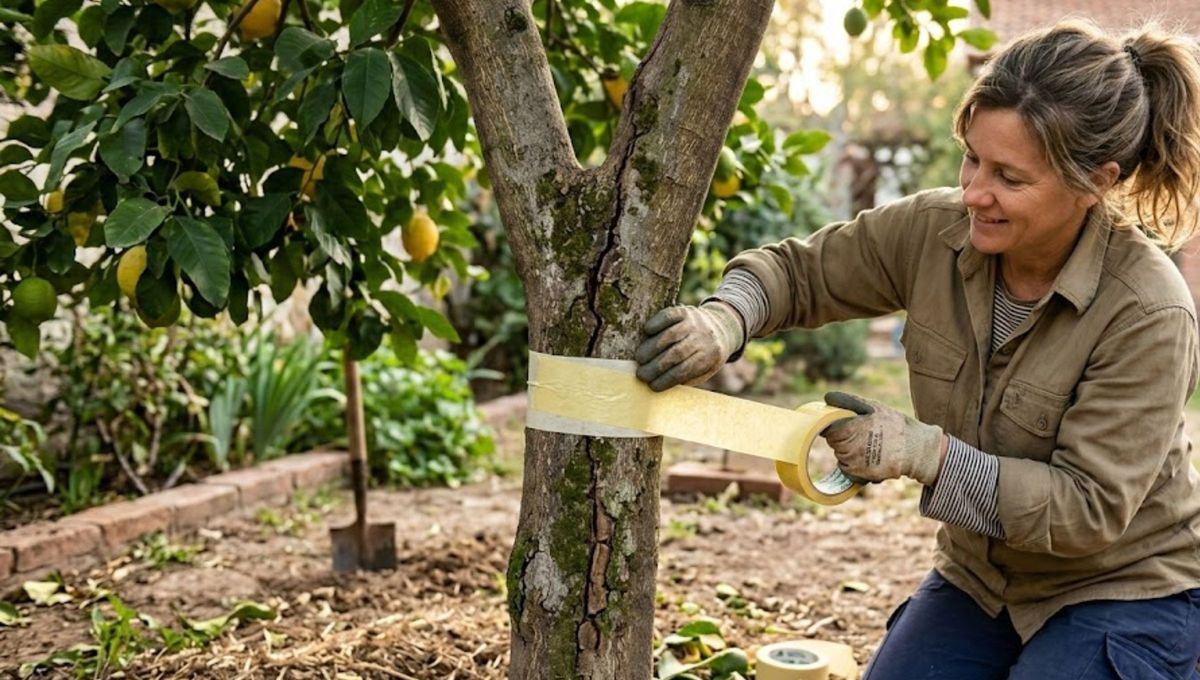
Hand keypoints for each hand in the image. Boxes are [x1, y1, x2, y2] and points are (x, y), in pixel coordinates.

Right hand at [634, 302, 743, 391]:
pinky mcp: (685, 311)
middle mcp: (703, 338)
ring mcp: (694, 322)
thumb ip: (686, 378)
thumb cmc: (705, 356)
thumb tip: (660, 386)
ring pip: (671, 335)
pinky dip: (657, 322)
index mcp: (709, 357)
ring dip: (652, 347)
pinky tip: (647, 331)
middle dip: (656, 366)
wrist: (721, 328)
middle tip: (641, 374)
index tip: (651, 386)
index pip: (685, 370)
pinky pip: (669, 316)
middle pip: (677, 353)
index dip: (666, 379)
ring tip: (639, 358)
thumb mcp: (704, 370)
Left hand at [820, 391, 946, 484]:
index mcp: (850, 430)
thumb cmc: (894, 424)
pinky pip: (850, 470)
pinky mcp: (862, 477)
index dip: (836, 426)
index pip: (828, 430)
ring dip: (850, 452)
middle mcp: (850, 450)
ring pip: (841, 457)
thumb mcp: (873, 406)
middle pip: (834, 444)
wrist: (916, 449)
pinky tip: (871, 457)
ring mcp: (856, 465)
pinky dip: (856, 465)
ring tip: (871, 445)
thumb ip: (848, 402)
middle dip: (844, 438)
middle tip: (864, 433)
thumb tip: (827, 398)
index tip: (847, 424)